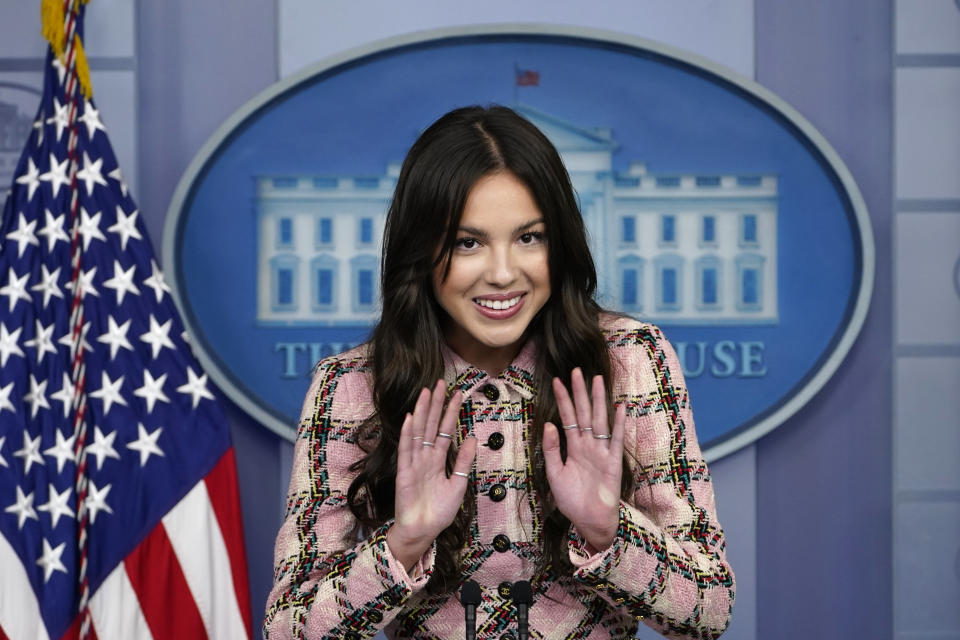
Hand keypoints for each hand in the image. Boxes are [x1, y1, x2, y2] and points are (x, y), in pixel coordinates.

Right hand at [387, 380, 476, 571]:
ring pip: (418, 432)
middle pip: (431, 425)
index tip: (458, 394)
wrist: (423, 531)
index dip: (451, 412)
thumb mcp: (459, 485)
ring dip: (421, 412)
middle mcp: (426, 457)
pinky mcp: (404, 472)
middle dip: (436, 404)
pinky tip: (409, 418)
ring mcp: (414, 463)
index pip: (446, 430)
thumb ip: (464, 462)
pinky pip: (406, 450)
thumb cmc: (439, 512)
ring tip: (426, 392)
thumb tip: (473, 438)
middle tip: (441, 383)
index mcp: (439, 460)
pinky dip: (407, 434)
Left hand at [543, 368, 625, 551]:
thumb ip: (551, 450)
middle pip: (584, 413)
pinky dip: (618, 425)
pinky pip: (615, 440)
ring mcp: (601, 452)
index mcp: (573, 447)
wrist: (589, 522)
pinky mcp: (613, 463)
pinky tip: (619, 408)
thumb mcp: (554, 474)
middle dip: (580, 392)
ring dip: (598, 401)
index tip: (558, 380)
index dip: (563, 399)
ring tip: (597, 380)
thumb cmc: (572, 500)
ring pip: (599, 421)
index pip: (567, 417)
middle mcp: (588, 445)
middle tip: (577, 370)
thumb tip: (549, 424)